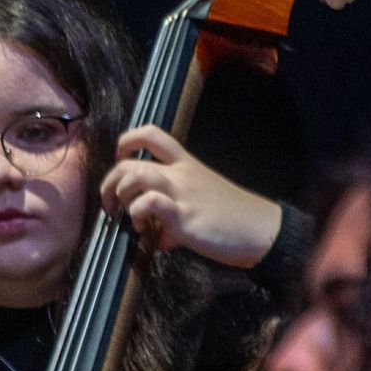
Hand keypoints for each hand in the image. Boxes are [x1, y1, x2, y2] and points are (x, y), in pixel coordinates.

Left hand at [99, 125, 281, 267]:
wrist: (260, 229)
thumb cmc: (233, 218)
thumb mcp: (202, 205)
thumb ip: (173, 215)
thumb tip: (155, 235)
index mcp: (186, 165)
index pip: (151, 135)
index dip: (127, 141)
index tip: (120, 159)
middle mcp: (180, 174)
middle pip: (130, 162)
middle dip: (109, 183)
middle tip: (110, 205)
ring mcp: (181, 194)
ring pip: (135, 176)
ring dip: (121, 196)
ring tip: (128, 216)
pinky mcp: (183, 216)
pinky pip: (148, 203)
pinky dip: (138, 215)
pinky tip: (145, 231)